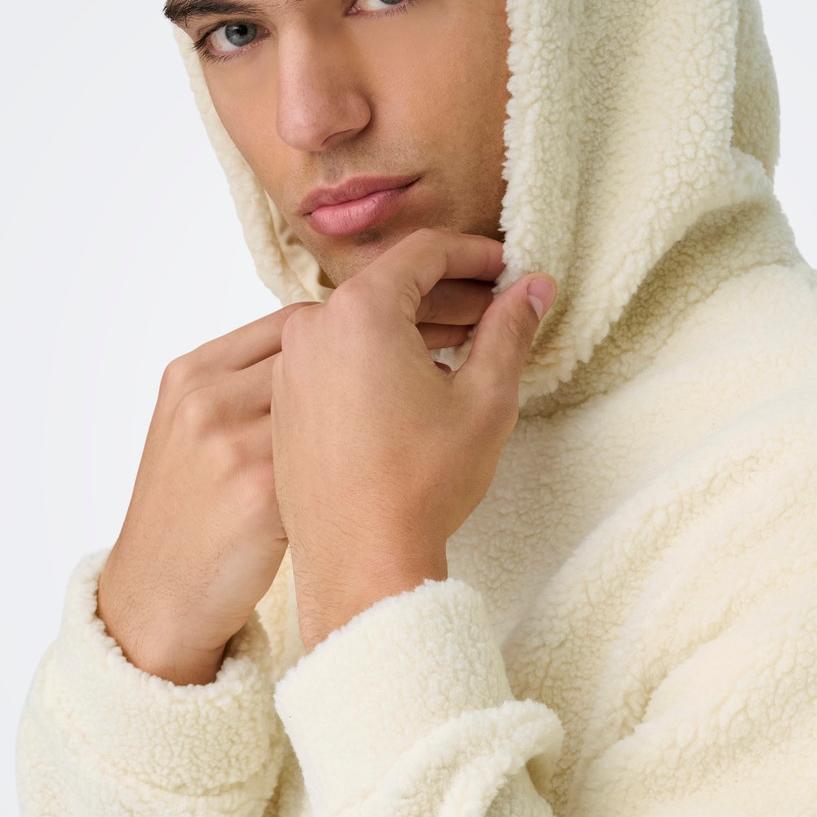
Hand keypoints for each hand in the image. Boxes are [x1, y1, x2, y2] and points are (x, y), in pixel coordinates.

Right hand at [97, 289, 493, 684]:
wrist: (156, 598)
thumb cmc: (188, 518)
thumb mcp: (196, 436)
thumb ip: (250, 388)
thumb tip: (329, 354)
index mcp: (194, 373)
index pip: (295, 319)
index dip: (367, 316)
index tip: (422, 314)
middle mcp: (209, 398)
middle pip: (322, 343)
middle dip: (400, 331)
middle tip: (462, 329)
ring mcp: (232, 444)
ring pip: (341, 392)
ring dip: (407, 380)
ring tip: (457, 381)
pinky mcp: (260, 495)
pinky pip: (342, 453)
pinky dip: (389, 441)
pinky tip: (425, 444)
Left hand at [270, 230, 555, 651]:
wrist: (360, 563)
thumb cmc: (420, 486)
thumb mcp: (485, 399)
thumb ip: (509, 330)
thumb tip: (532, 289)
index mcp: (359, 312)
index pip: (423, 252)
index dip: (474, 254)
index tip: (506, 267)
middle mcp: (313, 329)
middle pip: (388, 284)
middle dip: (447, 291)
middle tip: (496, 308)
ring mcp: (290, 368)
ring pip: (358, 323)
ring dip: (411, 325)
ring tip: (464, 348)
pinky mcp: (284, 405)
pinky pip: (333, 358)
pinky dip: (375, 356)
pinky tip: (415, 384)